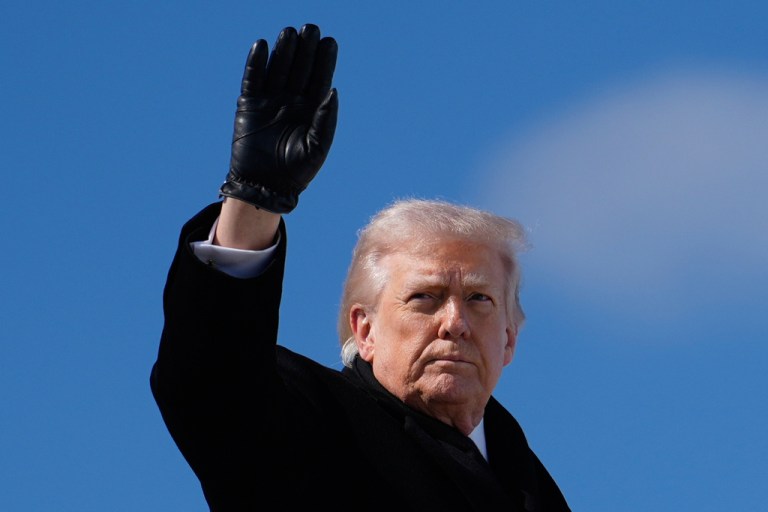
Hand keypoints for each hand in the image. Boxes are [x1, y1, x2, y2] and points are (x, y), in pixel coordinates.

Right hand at [219, 24, 338, 212]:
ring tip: (290, 32)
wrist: (265, 186)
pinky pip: (252, 79)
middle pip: (300, 68)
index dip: (324, 60)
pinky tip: (262, 45)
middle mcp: (291, 101)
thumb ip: (326, 119)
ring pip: (278, 69)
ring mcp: (270, 101)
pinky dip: (256, 63)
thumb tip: (333, 89)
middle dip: (305, 49)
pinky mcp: (248, 105)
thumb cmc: (297, 172)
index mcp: (312, 110)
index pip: (320, 79)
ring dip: (284, 51)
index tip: (329, 42)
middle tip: (311, 29)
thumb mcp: (317, 147)